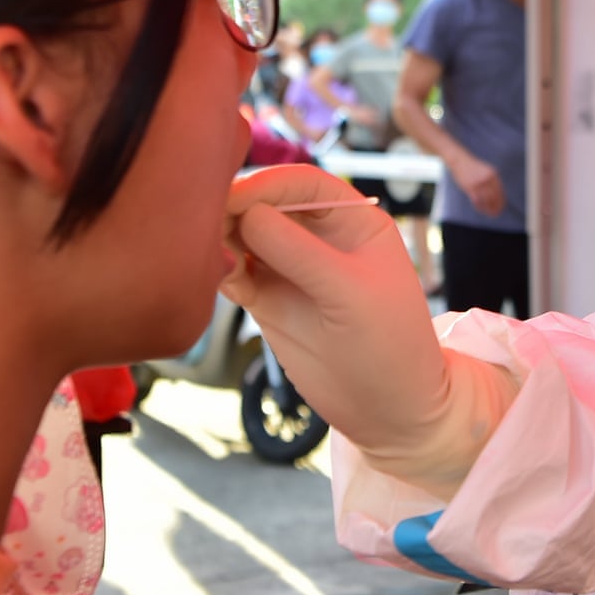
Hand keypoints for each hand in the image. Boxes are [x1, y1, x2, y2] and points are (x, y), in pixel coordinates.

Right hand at [222, 165, 516, 494]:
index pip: (301, 184)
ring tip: (206, 256)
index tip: (231, 200)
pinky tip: (215, 279)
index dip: (265, 185)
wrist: (391, 410)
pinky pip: (232, 271)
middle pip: (264, 204)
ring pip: (241, 236)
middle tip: (203, 226)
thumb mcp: (350, 293)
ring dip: (219, 239)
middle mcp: (319, 236)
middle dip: (233, 210)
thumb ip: (299, 252)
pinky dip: (217, 270)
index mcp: (353, 220)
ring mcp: (290, 268)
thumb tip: (247, 212)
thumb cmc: (391, 345)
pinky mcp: (267, 299)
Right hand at [451, 152, 504, 215]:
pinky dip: (480, 207)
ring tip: (489, 213)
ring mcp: (479, 183)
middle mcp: (487, 179)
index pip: (500, 191)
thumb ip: (491, 181)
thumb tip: (497, 195)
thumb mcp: (485, 171)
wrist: (459, 160)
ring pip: (486, 200)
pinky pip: (477, 200)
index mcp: (493, 174)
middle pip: (494, 197)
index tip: (501, 208)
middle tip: (496, 213)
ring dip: (488, 208)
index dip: (501, 201)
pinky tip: (480, 209)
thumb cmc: (472, 167)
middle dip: (496, 207)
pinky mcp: (470, 187)